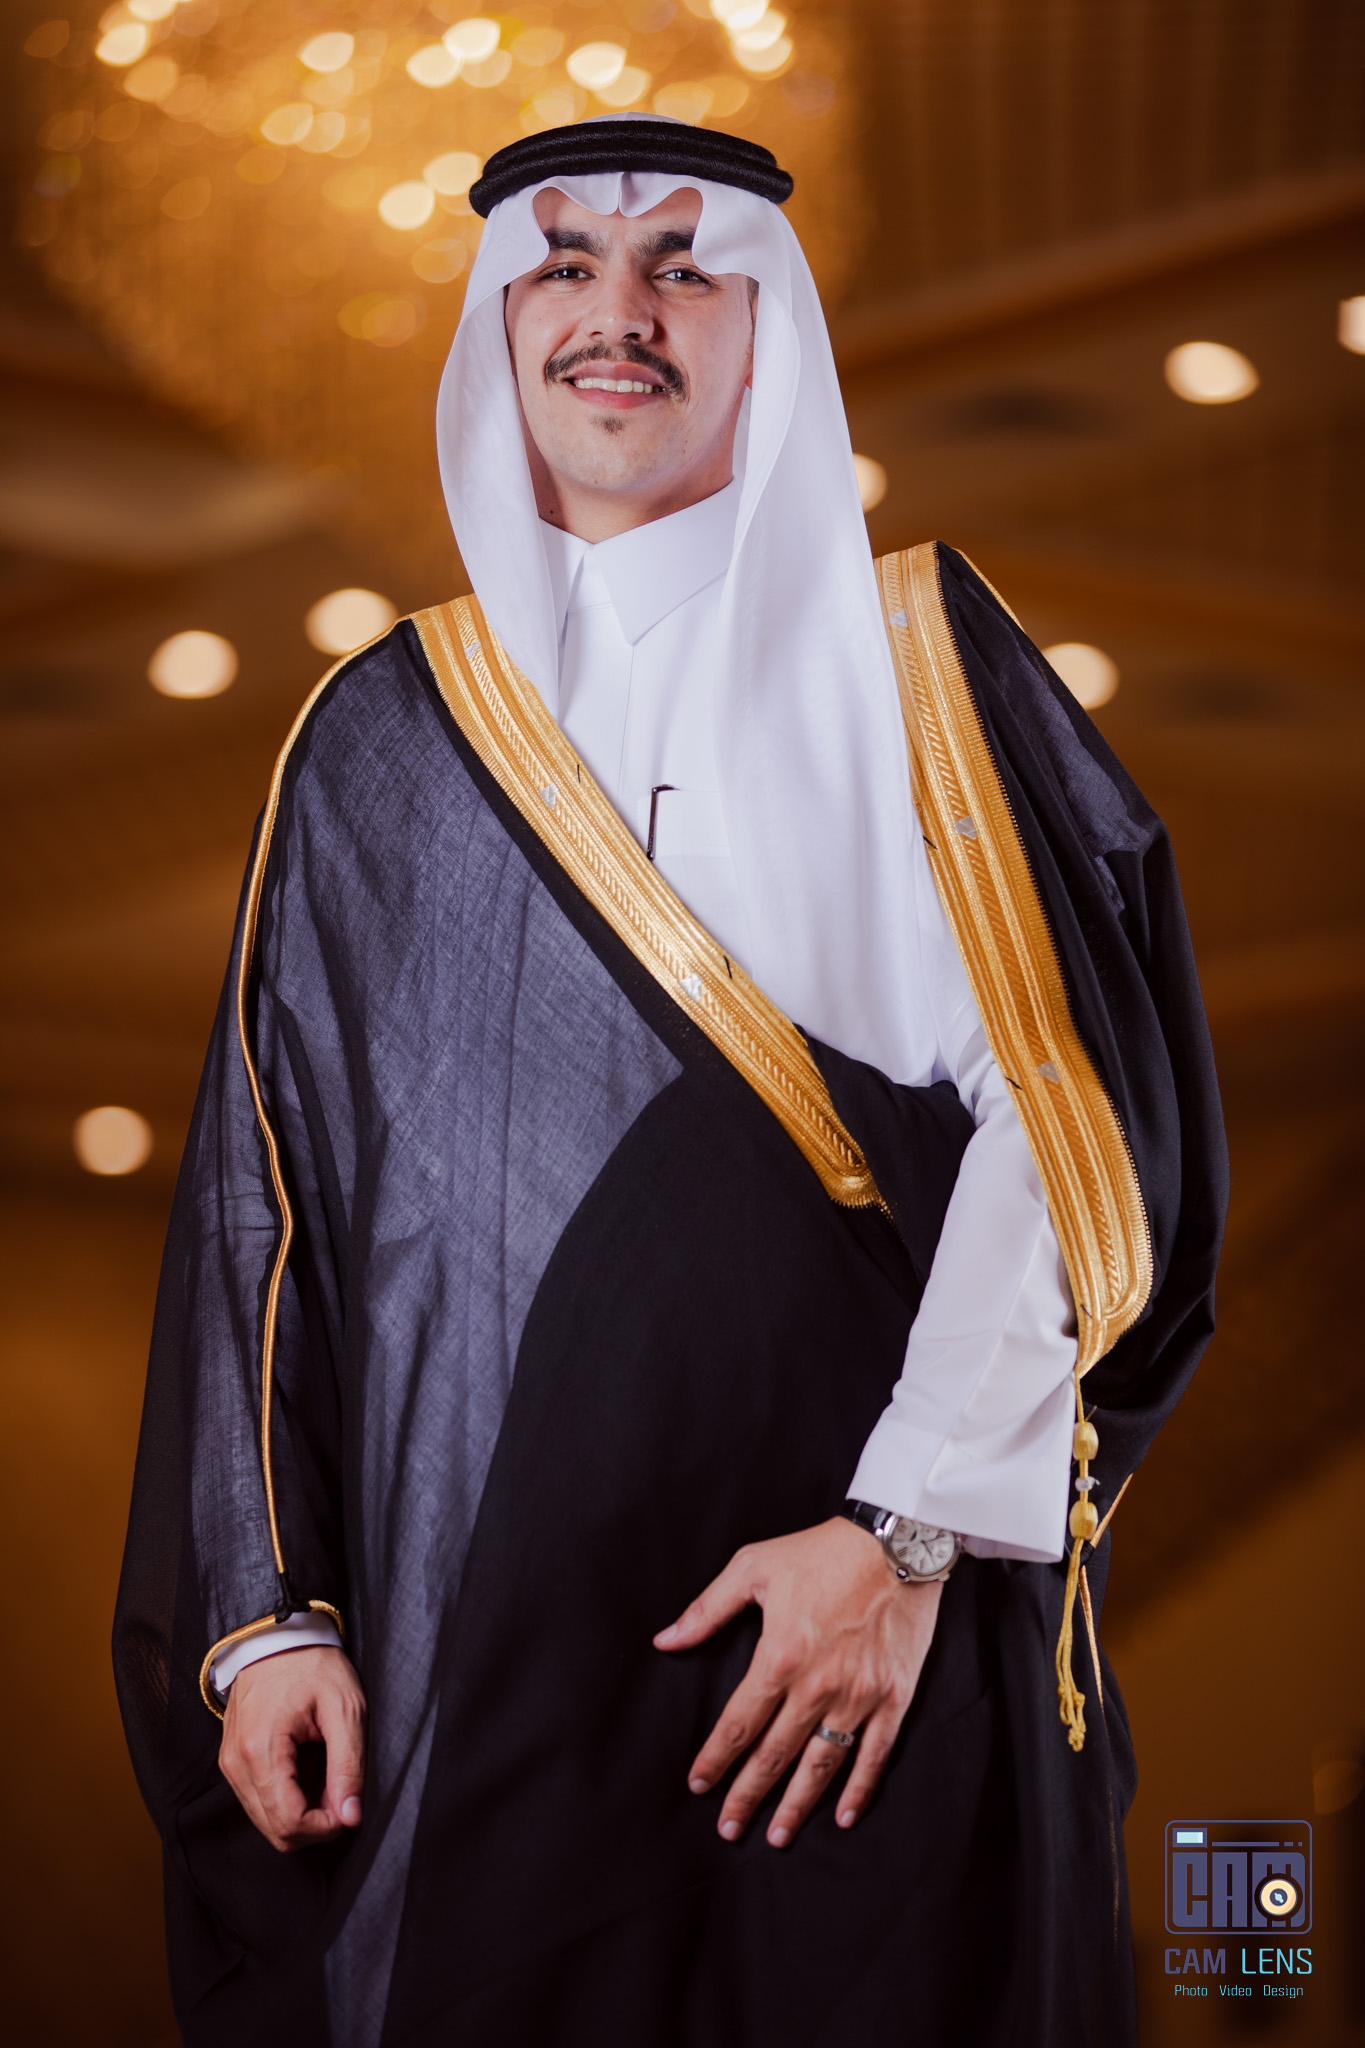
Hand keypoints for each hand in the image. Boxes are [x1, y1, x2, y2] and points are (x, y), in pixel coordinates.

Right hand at [219, 1646, 366, 1852]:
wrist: (279, 1635)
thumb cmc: (313, 1664)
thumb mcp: (345, 1708)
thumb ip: (348, 1766)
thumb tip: (350, 1816)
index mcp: (261, 1750)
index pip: (288, 1823)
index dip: (324, 1828)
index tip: (348, 1808)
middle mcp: (236, 1763)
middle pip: (274, 1831)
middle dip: (314, 1824)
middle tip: (340, 1793)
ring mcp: (230, 1763)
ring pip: (265, 1821)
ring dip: (300, 1813)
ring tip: (325, 1777)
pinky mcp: (232, 1760)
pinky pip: (257, 1800)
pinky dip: (285, 1799)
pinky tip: (306, 1772)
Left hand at [654, 1518, 941, 1847]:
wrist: (897, 1541)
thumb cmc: (821, 1552)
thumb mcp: (753, 1567)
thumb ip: (707, 1610)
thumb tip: (666, 1640)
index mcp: (779, 1657)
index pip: (739, 1723)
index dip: (716, 1758)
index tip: (699, 1784)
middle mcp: (817, 1686)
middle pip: (775, 1755)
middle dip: (748, 1796)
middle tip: (728, 1829)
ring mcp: (859, 1695)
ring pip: (821, 1764)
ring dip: (797, 1804)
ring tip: (777, 1836)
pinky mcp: (893, 1697)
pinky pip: (874, 1753)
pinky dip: (859, 1788)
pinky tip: (844, 1815)